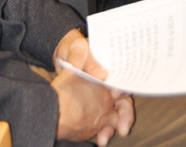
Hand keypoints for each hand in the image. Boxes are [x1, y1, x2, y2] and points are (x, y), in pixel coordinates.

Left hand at [53, 30, 133, 144]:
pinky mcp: (92, 109)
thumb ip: (84, 55)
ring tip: (104, 138)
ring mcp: (101, 98)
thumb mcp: (76, 47)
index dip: (125, 91)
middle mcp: (108, 85)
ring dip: (112, 127)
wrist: (59, 59)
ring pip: (114, 115)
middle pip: (123, 101)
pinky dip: (102, 132)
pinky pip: (102, 122)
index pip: (123, 81)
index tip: (121, 101)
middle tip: (123, 128)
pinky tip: (98, 139)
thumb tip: (100, 72)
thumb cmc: (71, 49)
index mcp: (108, 69)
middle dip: (125, 116)